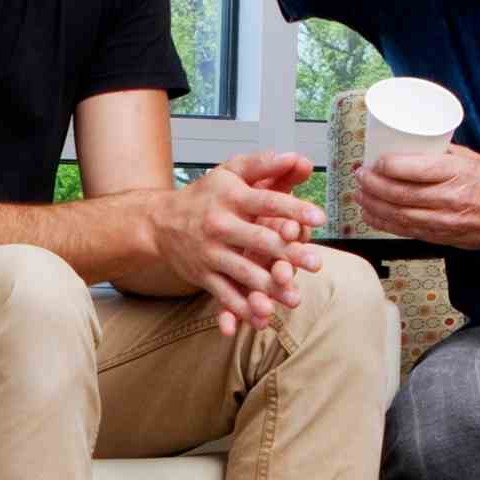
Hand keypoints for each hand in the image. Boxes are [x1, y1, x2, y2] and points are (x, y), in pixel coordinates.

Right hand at [152, 151, 327, 335]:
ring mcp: (210, 253)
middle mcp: (219, 225)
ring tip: (294, 298)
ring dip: (270, 288)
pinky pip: (224, 296)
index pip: (266, 202)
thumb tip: (300, 159)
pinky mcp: (203, 276)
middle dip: (288, 253)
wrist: (160, 221)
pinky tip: (262, 320)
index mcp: (231, 197)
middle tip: (315, 262)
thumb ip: (265, 164)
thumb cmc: (205, 195)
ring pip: (244, 273)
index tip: (319, 217)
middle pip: (259, 241)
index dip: (293, 209)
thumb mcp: (231, 172)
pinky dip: (242, 311)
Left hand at [352, 144, 479, 249]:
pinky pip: (405, 231)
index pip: (411, 170)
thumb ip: (440, 153)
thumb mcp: (470, 159)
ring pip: (397, 215)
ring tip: (359, 194)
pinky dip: (383, 223)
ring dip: (372, 205)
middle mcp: (448, 198)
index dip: (385, 166)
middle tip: (360, 175)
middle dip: (371, 185)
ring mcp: (443, 221)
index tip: (372, 160)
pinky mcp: (439, 236)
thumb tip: (407, 143)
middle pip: (398, 194)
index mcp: (455, 172)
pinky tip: (370, 215)